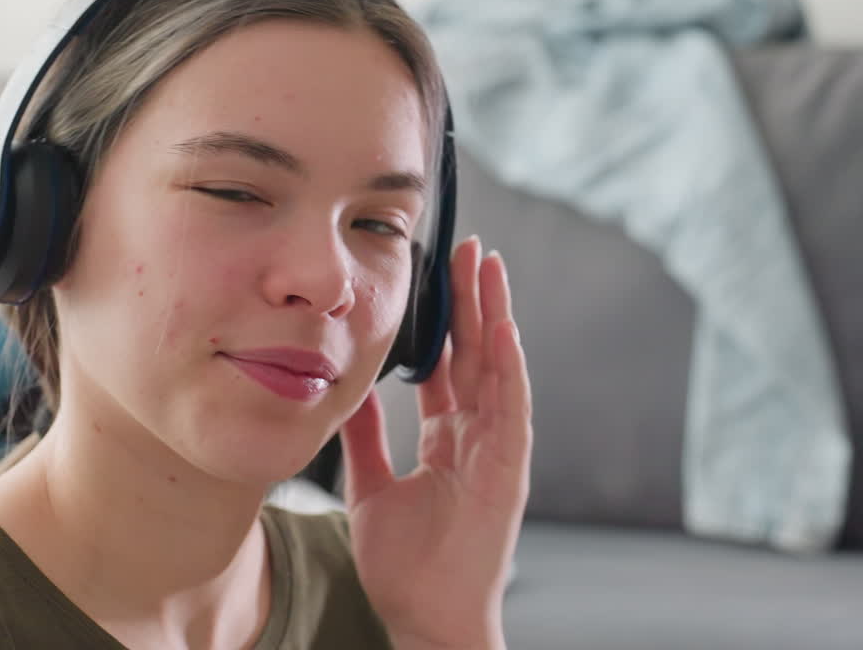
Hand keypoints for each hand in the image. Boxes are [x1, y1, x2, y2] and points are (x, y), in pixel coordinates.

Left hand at [340, 236, 532, 648]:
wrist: (423, 617)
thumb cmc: (404, 564)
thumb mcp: (371, 486)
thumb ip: (365, 436)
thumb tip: (351, 388)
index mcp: (448, 440)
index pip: (448, 366)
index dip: (443, 323)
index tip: (433, 277)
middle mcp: (477, 437)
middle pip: (476, 354)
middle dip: (471, 301)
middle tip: (466, 249)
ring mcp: (497, 451)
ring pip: (498, 367)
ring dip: (494, 315)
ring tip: (488, 265)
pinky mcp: (509, 470)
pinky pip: (511, 408)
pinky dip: (509, 367)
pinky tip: (503, 327)